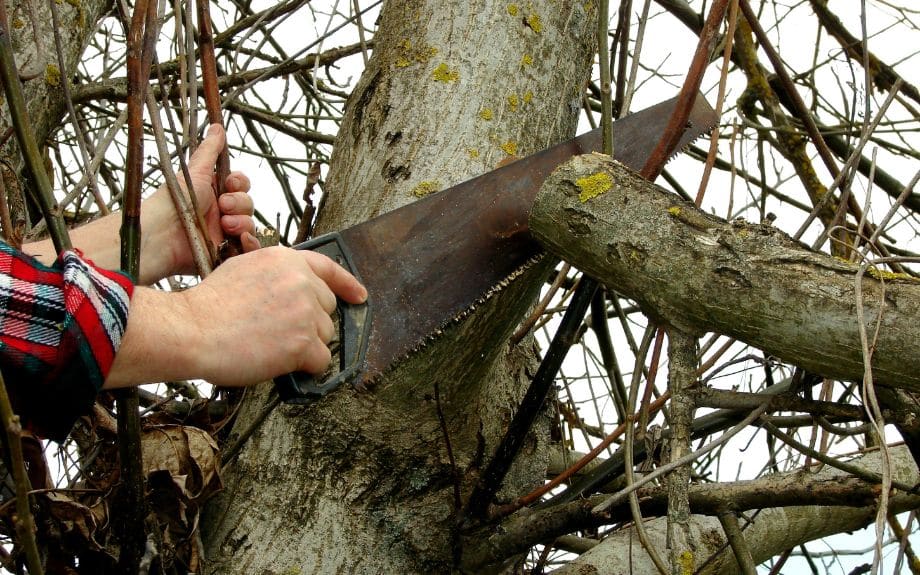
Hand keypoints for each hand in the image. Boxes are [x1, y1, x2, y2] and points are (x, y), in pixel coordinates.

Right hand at [104, 247, 367, 387]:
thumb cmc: (209, 305)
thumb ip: (275, 275)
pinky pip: (320, 361)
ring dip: (304, 345)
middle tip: (279, 332)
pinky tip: (281, 363)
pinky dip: (305, 368)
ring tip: (270, 346)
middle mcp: (301, 282)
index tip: (360, 296)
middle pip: (327, 308)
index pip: (328, 268)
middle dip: (310, 322)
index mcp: (286, 260)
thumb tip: (293, 289)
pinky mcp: (303, 341)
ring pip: (324, 335)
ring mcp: (305, 311)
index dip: (347, 284)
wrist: (192, 329)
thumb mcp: (243, 269)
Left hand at [146, 124, 260, 278]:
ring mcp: (223, 235)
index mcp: (213, 194)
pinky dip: (250, 244)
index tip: (230, 184)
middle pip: (248, 205)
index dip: (239, 184)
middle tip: (223, 206)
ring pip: (250, 226)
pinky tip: (240, 241)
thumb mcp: (195, 173)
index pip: (240, 186)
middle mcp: (220, 214)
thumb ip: (209, 151)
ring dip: (243, 223)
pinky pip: (248, 250)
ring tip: (225, 226)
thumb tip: (218, 125)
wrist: (162, 236)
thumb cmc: (173, 202)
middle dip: (240, 204)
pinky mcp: (225, 255)